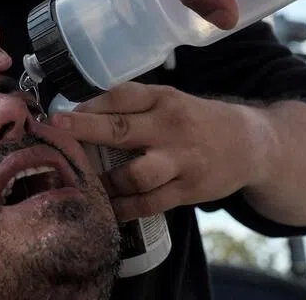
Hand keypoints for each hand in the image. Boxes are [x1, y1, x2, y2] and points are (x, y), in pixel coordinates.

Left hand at [50, 82, 272, 221]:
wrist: (250, 144)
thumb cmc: (195, 121)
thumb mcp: (170, 102)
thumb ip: (133, 108)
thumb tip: (80, 115)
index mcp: (164, 99)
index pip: (121, 96)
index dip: (88, 105)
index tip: (59, 115)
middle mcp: (171, 127)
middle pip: (121, 130)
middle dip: (84, 131)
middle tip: (55, 132)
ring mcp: (181, 161)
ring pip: (135, 175)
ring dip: (105, 181)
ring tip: (84, 183)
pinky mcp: (188, 190)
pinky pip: (149, 204)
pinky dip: (123, 208)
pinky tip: (106, 207)